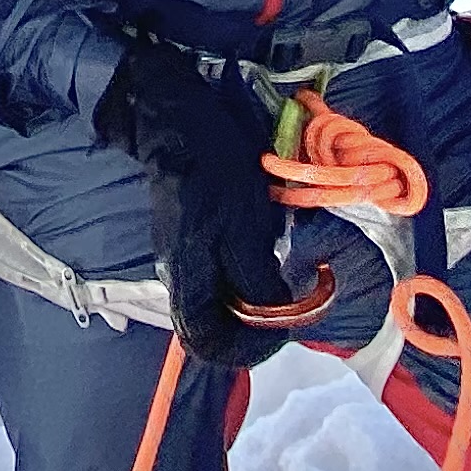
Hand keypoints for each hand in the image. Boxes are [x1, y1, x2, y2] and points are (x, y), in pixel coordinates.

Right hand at [92, 38, 285, 369]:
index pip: (210, 345)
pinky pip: (217, 275)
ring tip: (285, 278)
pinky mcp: (187, 236)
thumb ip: (257, 279)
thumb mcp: (245, 229)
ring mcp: (180, 256)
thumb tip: (273, 310)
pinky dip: (245, 276)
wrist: (179, 122)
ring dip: (254, 299)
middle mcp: (177, 277)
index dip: (251, 348)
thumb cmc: (214, 175)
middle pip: (214, 327)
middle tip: (294, 302)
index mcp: (186, 280)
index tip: (287, 327)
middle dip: (257, 324)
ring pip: (218, 301)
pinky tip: (264, 253)